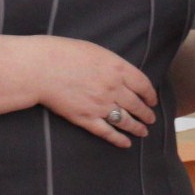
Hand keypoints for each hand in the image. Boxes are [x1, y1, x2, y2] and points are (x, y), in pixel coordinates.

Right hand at [32, 37, 157, 148]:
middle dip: (146, 114)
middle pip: (137, 105)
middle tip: (151, 118)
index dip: (150, 95)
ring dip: (137, 127)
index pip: (142, 85)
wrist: (41, 68)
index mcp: (117, 68)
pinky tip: (126, 143)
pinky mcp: (86, 119)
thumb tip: (122, 74)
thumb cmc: (64, 53)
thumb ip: (112, 64)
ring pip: (126, 121)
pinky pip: (107, 132)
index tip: (152, 100)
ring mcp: (100, 105)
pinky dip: (118, 139)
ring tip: (143, 132)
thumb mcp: (95, 51)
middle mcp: (113, 88)